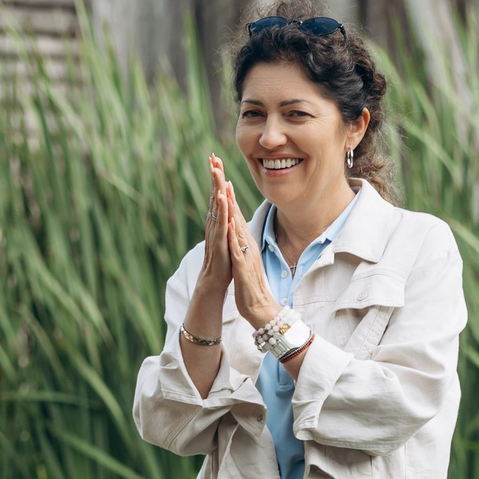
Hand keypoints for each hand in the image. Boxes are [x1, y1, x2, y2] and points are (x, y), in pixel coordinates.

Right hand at [197, 157, 237, 297]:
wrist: (214, 279)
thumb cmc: (222, 258)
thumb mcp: (226, 234)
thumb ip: (225, 219)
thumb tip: (227, 203)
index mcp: (217, 219)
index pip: (217, 194)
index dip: (216, 176)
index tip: (216, 159)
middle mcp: (214, 221)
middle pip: (214, 193)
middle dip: (214, 174)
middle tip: (213, 156)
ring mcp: (215, 230)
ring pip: (216, 204)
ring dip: (216, 186)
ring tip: (215, 170)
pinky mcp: (219, 239)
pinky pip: (221, 220)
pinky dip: (222, 207)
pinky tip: (222, 196)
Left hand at [217, 163, 280, 328]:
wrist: (259, 307)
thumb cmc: (250, 284)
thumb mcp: (243, 259)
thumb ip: (240, 244)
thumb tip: (236, 230)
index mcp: (245, 242)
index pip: (235, 214)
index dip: (227, 195)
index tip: (221, 176)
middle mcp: (247, 244)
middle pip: (236, 214)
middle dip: (227, 192)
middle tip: (220, 171)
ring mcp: (246, 254)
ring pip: (238, 227)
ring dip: (231, 209)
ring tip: (224, 189)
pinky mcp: (244, 267)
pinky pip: (238, 249)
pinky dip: (233, 237)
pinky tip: (229, 225)